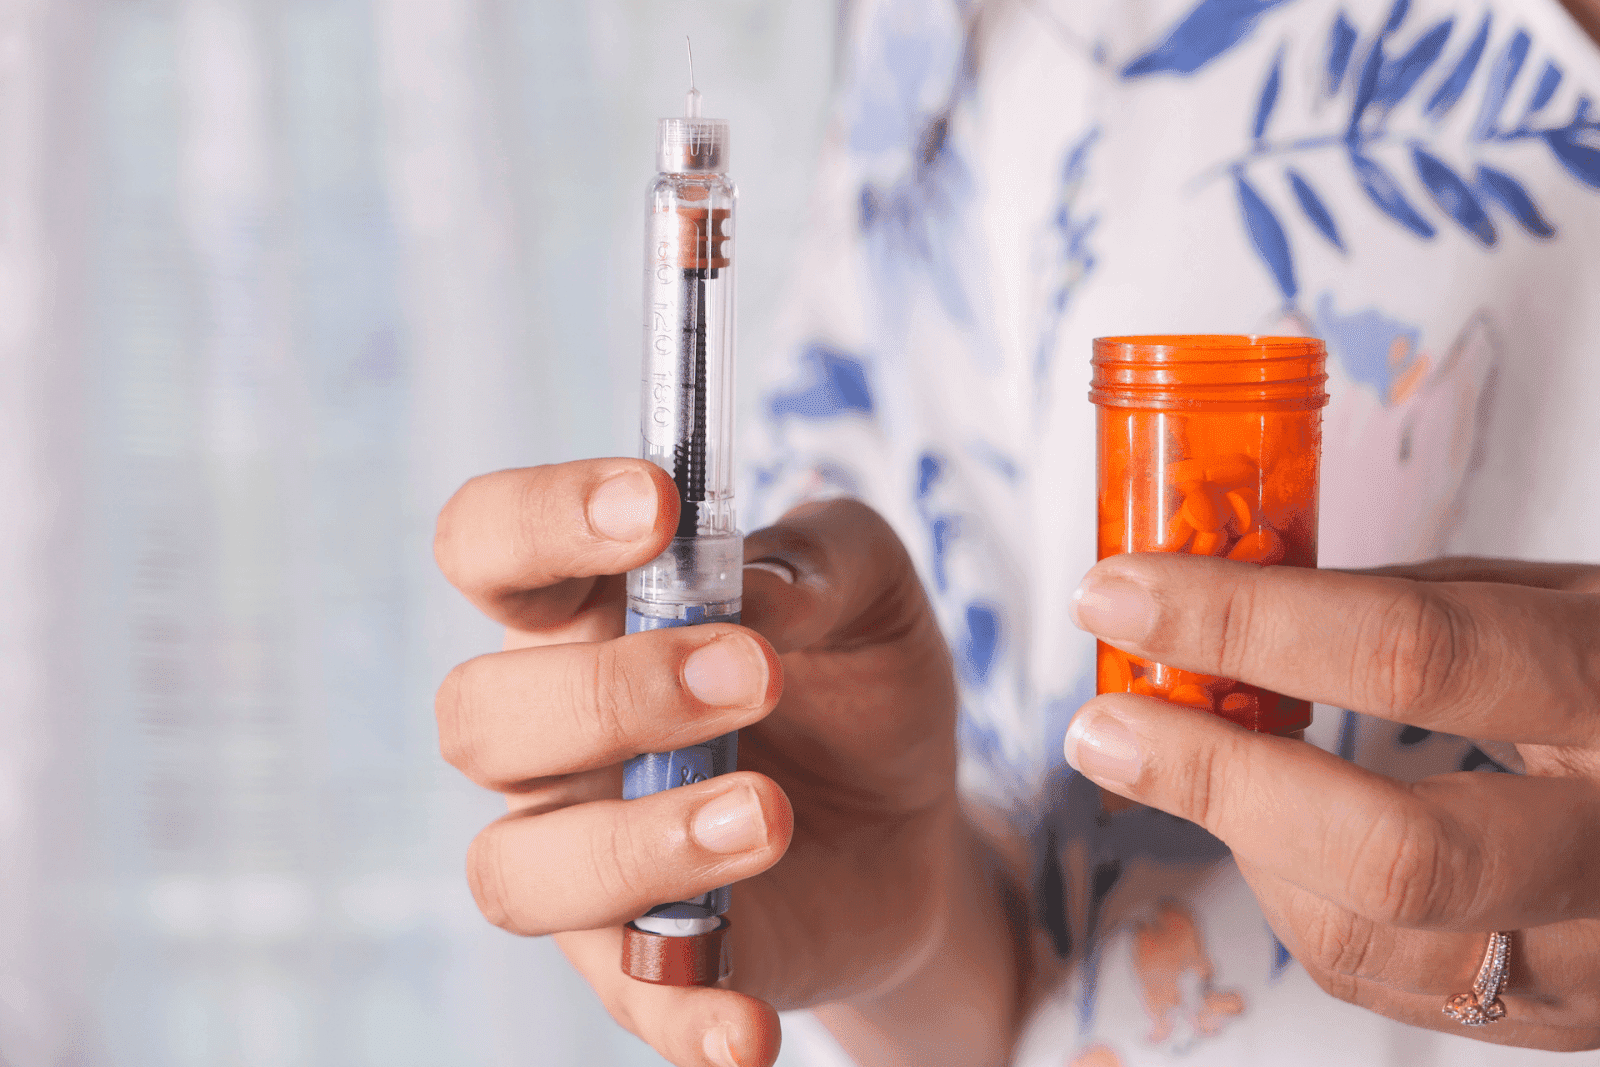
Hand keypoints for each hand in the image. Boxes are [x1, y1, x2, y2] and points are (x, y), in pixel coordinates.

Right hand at [434, 461, 1015, 1066]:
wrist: (909, 823)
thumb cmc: (855, 681)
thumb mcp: (872, 591)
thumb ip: (822, 558)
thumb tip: (755, 594)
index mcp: (584, 619)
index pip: (490, 546)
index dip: (542, 518)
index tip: (654, 506)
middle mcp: (554, 741)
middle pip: (479, 717)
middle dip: (612, 692)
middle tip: (754, 677)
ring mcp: (585, 858)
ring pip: (517, 869)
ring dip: (637, 842)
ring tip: (770, 816)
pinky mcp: (644, 964)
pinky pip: (627, 1006)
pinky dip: (682, 1020)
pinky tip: (753, 1025)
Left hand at [1064, 554, 1599, 1051]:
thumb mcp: (1564, 602)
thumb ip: (1416, 608)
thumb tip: (1232, 607)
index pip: (1413, 655)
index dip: (1242, 623)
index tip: (1118, 592)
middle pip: (1393, 849)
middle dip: (1217, 780)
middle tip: (1103, 724)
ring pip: (1374, 937)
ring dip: (1246, 842)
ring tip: (1194, 762)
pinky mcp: (1570, 1016)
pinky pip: (1391, 979)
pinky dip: (1301, 899)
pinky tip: (1278, 832)